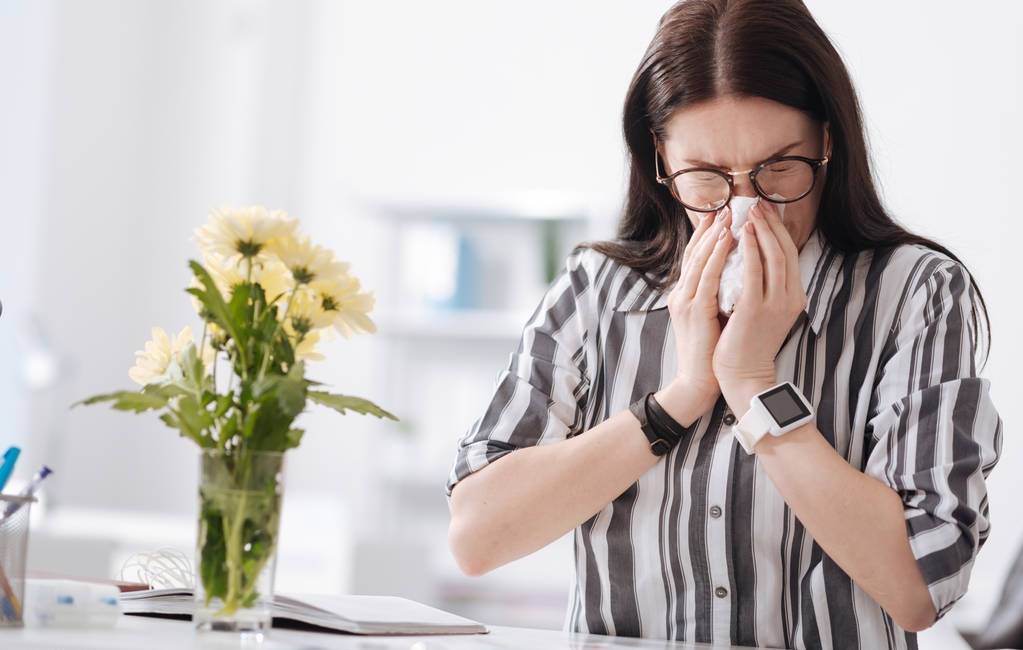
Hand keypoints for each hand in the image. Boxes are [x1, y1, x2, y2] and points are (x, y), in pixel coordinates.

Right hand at [662, 206, 735, 417]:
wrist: (699, 381)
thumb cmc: (711, 352)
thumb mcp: (712, 316)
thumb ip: (718, 294)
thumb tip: (737, 275)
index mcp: (685, 295)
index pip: (695, 257)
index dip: (706, 234)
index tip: (720, 214)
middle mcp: (681, 293)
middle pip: (694, 252)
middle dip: (710, 227)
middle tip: (725, 206)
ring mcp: (685, 301)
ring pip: (700, 259)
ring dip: (714, 235)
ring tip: (728, 215)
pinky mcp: (694, 310)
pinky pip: (707, 276)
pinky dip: (717, 255)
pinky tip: (728, 240)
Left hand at [712, 199, 806, 413]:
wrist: (744, 375)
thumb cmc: (748, 343)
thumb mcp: (763, 310)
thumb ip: (764, 287)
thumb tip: (753, 259)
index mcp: (794, 297)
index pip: (789, 255)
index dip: (779, 231)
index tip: (767, 211)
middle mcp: (790, 298)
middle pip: (784, 251)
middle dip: (771, 225)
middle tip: (757, 204)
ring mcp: (775, 303)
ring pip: (773, 257)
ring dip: (761, 231)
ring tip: (749, 212)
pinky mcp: (756, 309)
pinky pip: (754, 272)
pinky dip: (751, 250)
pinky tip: (742, 235)